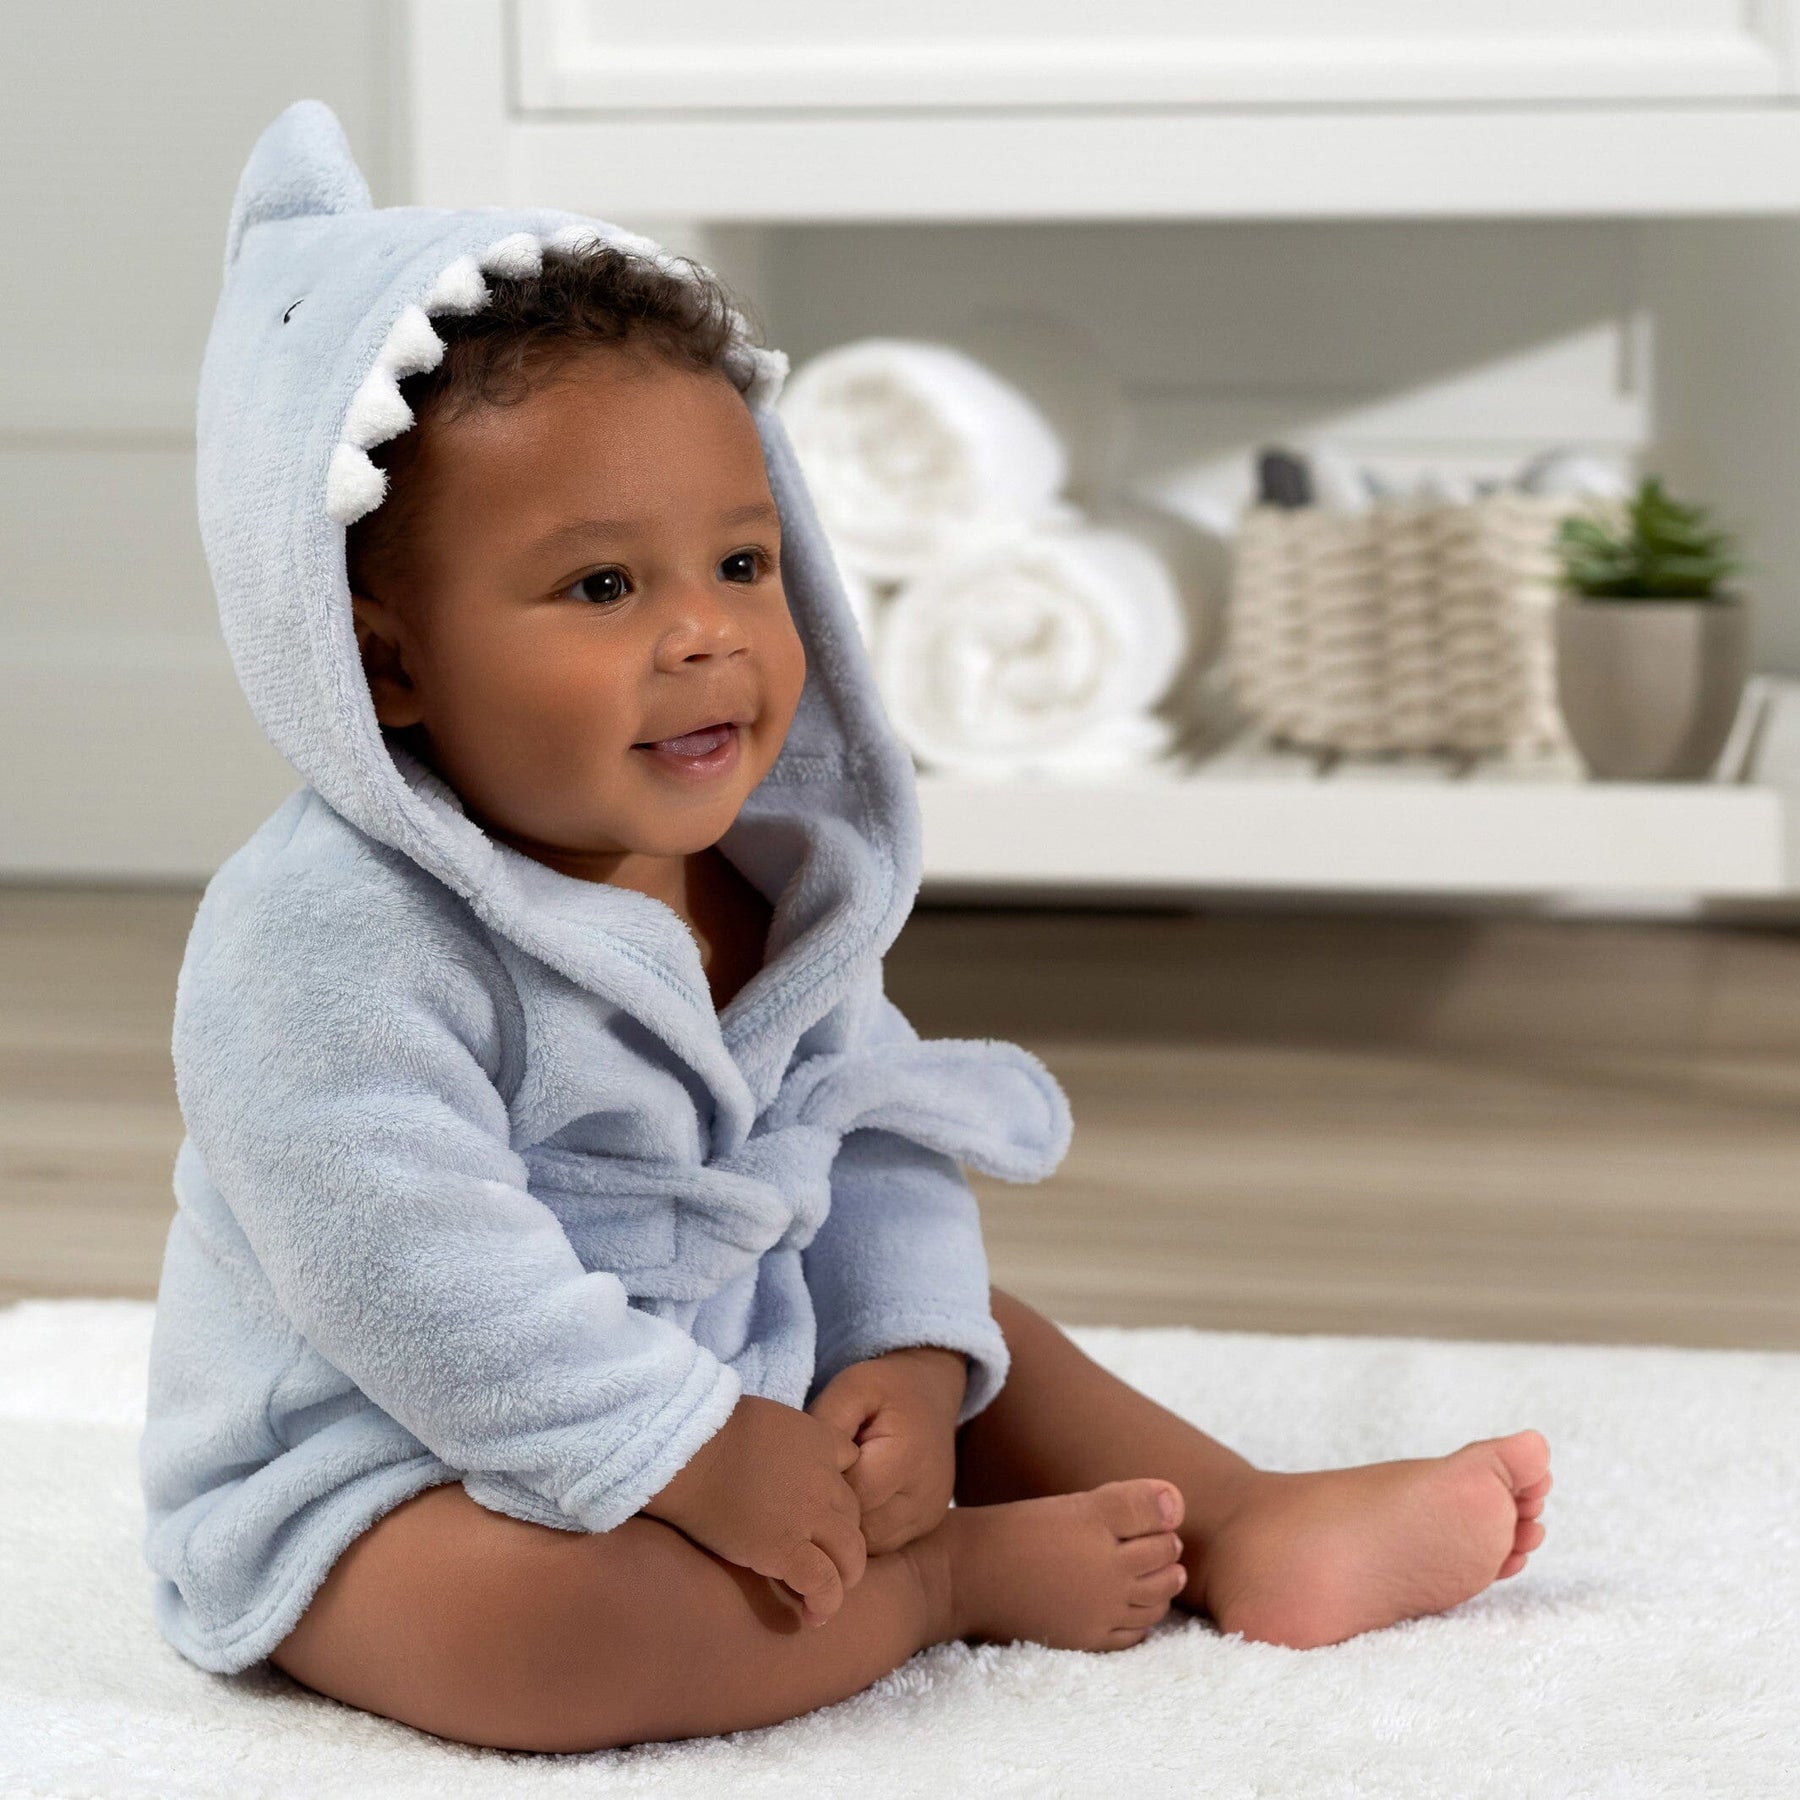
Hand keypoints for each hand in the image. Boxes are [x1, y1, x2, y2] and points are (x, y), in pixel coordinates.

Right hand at [643, 1394, 865, 1625]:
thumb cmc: (707, 1431)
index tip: (823, 1508)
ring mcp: (810, 1515)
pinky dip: (826, 1602)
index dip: (837, 1490)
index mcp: (818, 1439)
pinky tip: (815, 1615)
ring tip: (831, 1593)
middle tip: (827, 1557)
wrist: (689, 1450)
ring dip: (845, 1575)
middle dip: (843, 1538)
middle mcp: (825, 1478)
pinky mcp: (788, 1548)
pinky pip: (823, 1582)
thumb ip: (781, 1439)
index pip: (851, 1465)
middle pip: (853, 1514)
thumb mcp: (761, 1419)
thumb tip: (768, 1455)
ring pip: (851, 1552)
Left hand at [806, 1347, 966, 1554]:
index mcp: (907, 1455)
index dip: (821, 1487)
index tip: (805, 1470)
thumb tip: (802, 1467)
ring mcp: (928, 1515)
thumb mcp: (852, 1388)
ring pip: (872, 1544)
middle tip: (810, 1488)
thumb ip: (827, 1423)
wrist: (931, 1394)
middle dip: (831, 1513)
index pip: (853, 1494)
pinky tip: (848, 1504)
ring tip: (831, 1494)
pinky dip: (862, 1531)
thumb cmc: (886, 1389)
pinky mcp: (926, 1525)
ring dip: (846, 1528)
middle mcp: (925, 1494)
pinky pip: (884, 1544)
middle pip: (862, 1528)